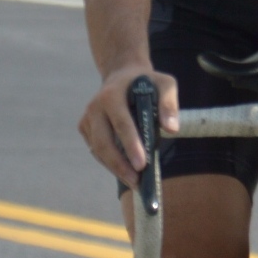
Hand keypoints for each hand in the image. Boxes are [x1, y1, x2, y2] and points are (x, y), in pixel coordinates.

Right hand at [78, 63, 178, 187]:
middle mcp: (95, 107)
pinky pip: (96, 150)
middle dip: (119, 164)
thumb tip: (172, 129)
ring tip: (134, 183)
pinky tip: (125, 172)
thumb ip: (169, 103)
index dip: (130, 145)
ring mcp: (87, 118)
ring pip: (97, 150)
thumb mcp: (164, 84)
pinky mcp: (84, 127)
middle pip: (103, 142)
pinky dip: (110, 163)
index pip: (121, 123)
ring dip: (115, 168)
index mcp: (112, 95)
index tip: (142, 165)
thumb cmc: (147, 82)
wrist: (122, 74)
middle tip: (137, 182)